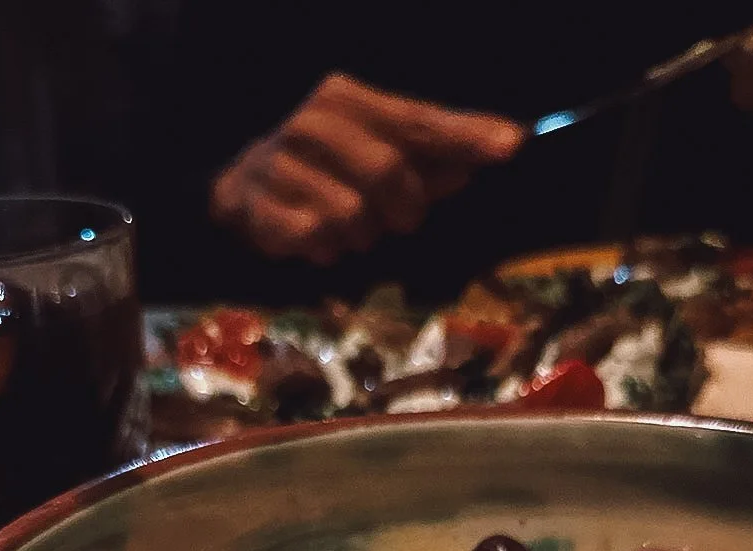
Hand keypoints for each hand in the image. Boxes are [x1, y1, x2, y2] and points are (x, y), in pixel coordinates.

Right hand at [210, 73, 523, 264]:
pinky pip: (317, 240)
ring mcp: (282, 164)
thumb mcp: (376, 149)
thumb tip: (496, 148)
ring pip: (352, 216)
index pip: (417, 119)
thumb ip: (432, 154)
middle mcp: (313, 122)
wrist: (239, 187)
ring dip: (360, 235)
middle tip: (395, 217)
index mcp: (346, 98)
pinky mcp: (260, 207)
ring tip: (345, 226)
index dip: (465, 135)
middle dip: (402, 208)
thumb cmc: (323, 168)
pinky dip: (325, 249)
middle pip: (389, 173)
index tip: (513, 145)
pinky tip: (314, 236)